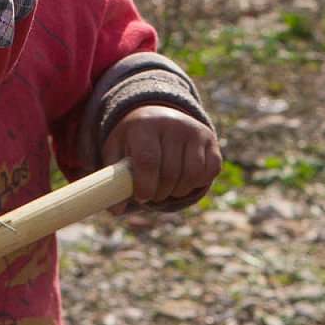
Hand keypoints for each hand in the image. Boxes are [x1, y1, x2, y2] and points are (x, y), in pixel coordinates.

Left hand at [103, 105, 220, 212]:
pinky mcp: (210, 139)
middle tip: (152, 194)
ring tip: (166, 188)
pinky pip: (209, 171)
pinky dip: (197, 183)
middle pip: (170, 173)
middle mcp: (172, 124)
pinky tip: (183, 179)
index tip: (141, 197)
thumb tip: (116, 210)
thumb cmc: (134, 138)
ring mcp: (194, 130)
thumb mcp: (116, 150)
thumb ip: (114, 178)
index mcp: (145, 125)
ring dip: (178, 191)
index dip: (145, 186)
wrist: (156, 114)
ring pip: (191, 175)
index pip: (148, 161)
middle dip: (160, 193)